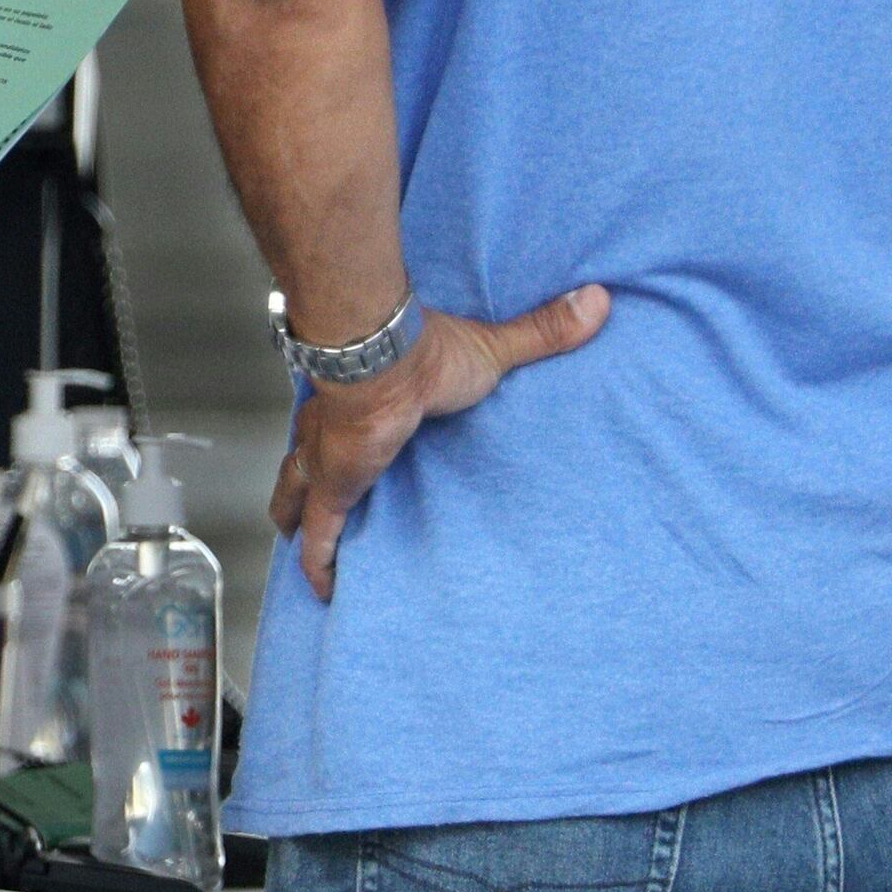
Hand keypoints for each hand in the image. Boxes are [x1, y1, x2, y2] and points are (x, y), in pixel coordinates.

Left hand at [272, 287, 608, 600]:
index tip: (349, 448)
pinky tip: (322, 590)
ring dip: (297, 519)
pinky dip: (319, 565)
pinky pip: (320, 538)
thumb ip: (540, 332)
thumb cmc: (426, 356)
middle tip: (306, 505)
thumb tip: (595, 301)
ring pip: (295, 495)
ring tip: (303, 545)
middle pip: (305, 459)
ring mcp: (324, 462)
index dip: (340, 436)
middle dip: (302, 482)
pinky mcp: (332, 490)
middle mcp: (330, 430)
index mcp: (363, 400)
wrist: (385, 363)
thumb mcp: (492, 350)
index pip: (344, 420)